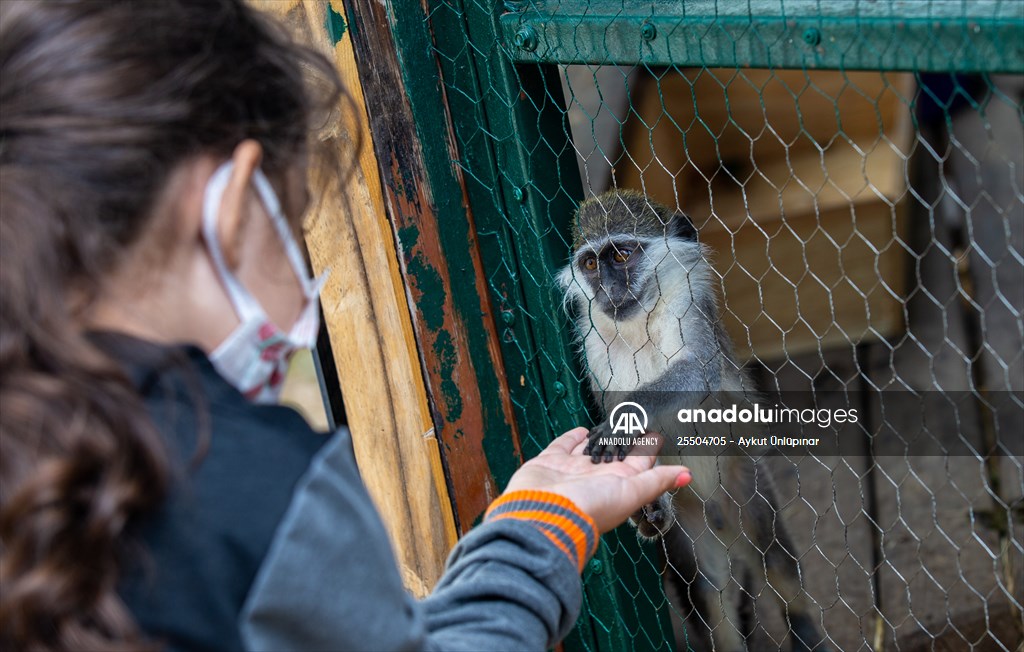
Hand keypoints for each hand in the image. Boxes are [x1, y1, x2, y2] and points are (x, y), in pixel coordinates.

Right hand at [503, 427, 691, 532]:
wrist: (546, 514)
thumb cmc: (591, 507)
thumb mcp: (631, 492)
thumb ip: (656, 481)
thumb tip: (688, 476)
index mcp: (617, 483)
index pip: (638, 461)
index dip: (648, 447)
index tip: (657, 433)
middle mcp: (596, 477)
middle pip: (614, 452)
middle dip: (624, 439)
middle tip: (634, 420)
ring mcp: (572, 470)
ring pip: (590, 448)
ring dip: (600, 437)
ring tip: (609, 423)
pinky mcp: (550, 463)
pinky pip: (564, 446)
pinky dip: (572, 438)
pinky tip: (582, 430)